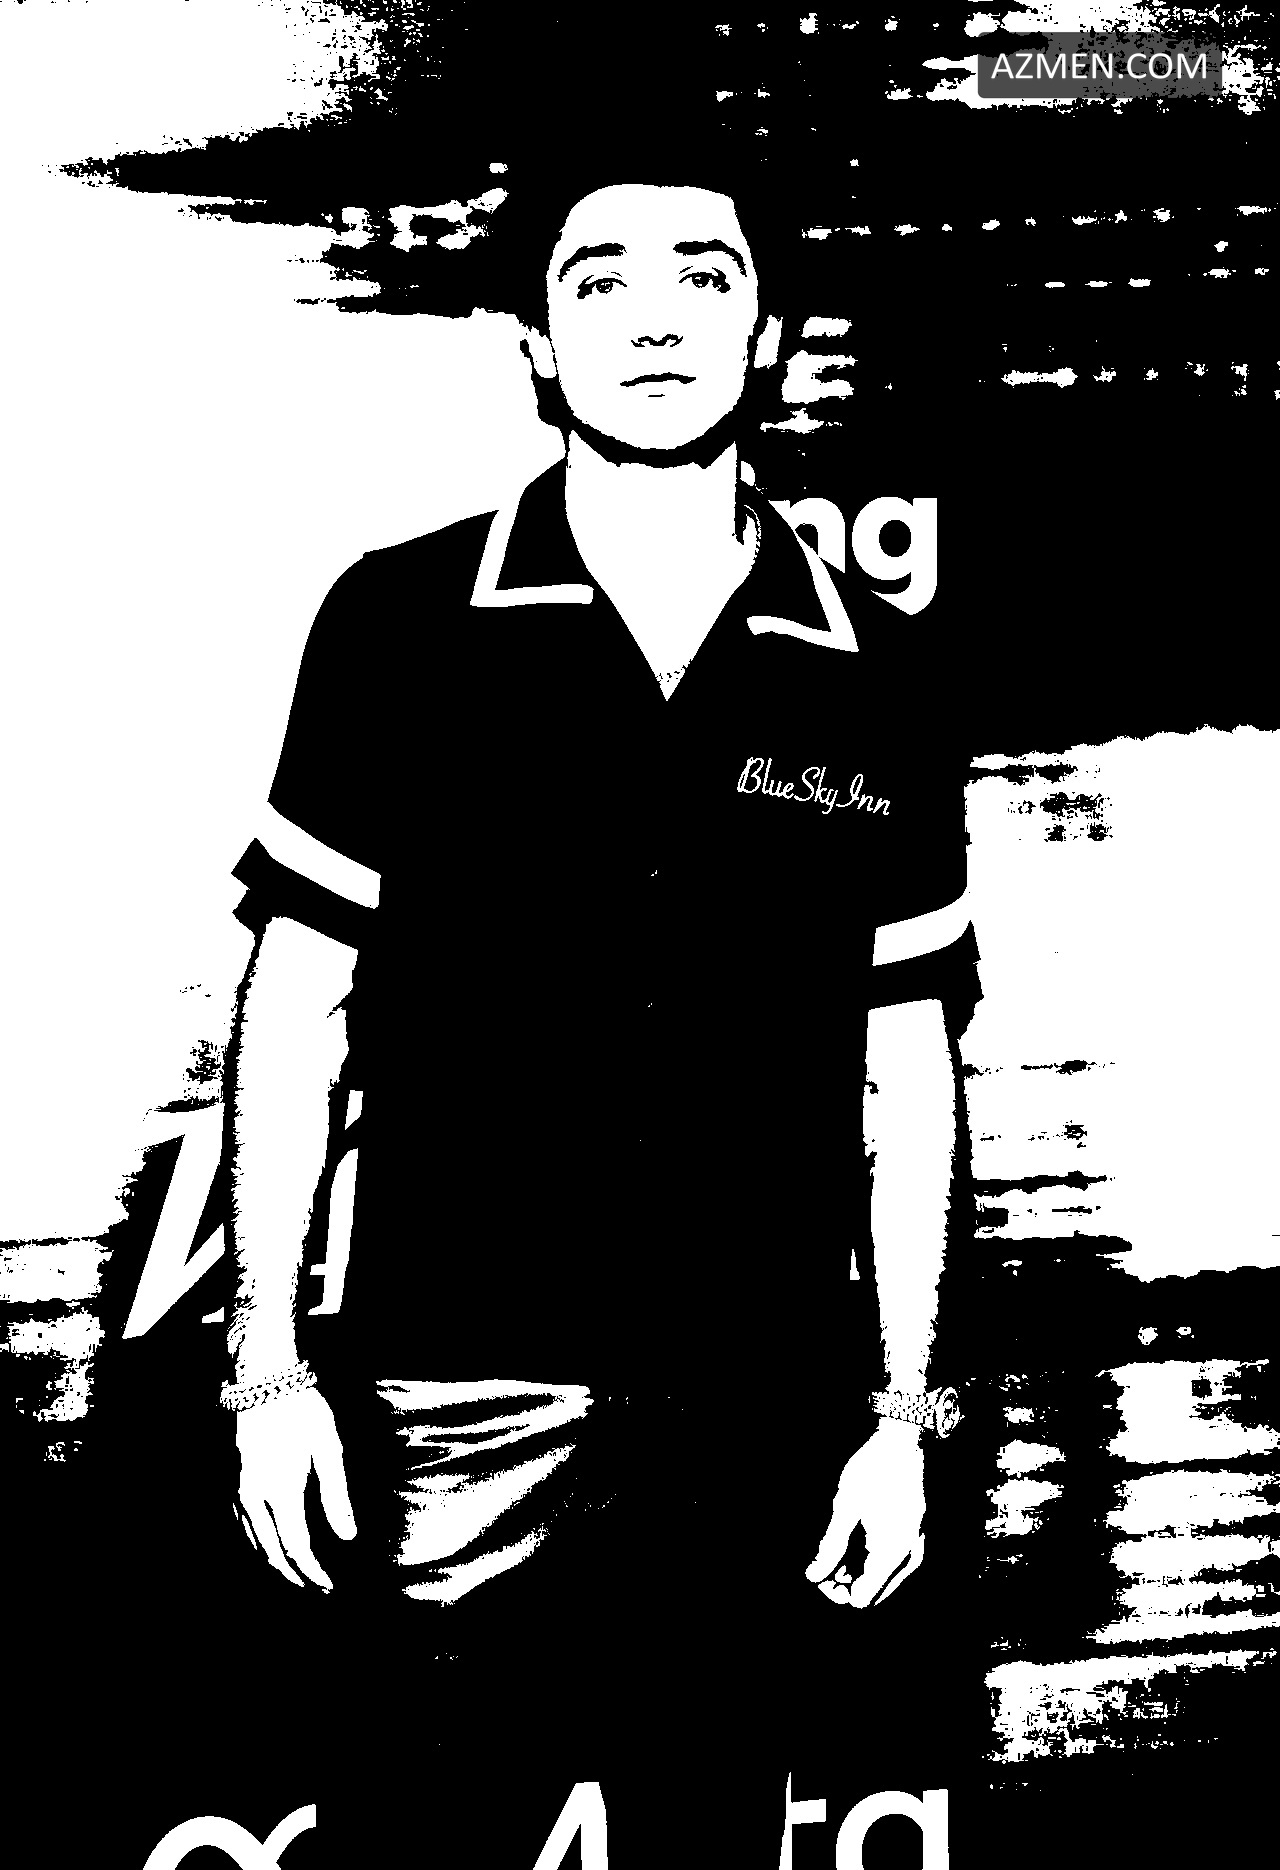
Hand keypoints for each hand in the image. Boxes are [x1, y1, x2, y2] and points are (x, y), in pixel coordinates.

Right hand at [234, 1386, 356, 1589]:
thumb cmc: (302, 1410)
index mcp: (281, 1492)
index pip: (297, 1548)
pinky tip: (271, 1545)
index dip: (313, 1572)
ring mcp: (238, 1490)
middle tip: (316, 1588)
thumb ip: (336, 1495)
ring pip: (253, 1542)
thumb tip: (348, 1537)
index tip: (330, 1587)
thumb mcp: (328, 1448)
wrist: (263, 1378)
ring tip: (297, 1574)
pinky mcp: (232, 1480)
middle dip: (294, 1575)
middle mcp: (254, 1498)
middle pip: (271, 1552)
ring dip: (275, 1563)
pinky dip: (259, 1544)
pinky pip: (243, 1525)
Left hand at [805, 1420, 925, 1607]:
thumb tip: (813, 1576)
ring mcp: (916, 1548)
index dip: (837, 1591)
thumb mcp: (845, 1507)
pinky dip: (870, 1562)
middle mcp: (910, 1557)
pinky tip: (851, 1546)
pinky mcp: (915, 1538)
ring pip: (883, 1579)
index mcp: (892, 1552)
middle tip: (821, 1565)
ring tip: (833, 1554)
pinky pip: (892, 1564)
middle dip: (846, 1584)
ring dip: (857, 1573)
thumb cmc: (871, 1470)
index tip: (819, 1574)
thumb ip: (831, 1546)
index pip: (863, 1597)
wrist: (902, 1442)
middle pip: (875, 1592)